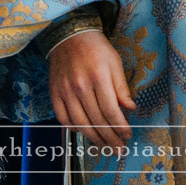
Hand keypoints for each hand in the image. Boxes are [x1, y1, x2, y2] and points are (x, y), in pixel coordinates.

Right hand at [49, 29, 136, 149]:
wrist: (69, 35)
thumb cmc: (96, 48)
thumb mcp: (115, 62)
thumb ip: (121, 87)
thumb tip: (130, 108)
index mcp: (98, 78)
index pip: (111, 111)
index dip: (120, 127)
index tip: (128, 136)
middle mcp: (80, 87)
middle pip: (97, 121)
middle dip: (111, 138)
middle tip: (119, 149)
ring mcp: (65, 91)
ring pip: (81, 124)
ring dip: (94, 139)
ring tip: (105, 146)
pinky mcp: (54, 93)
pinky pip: (63, 118)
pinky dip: (74, 129)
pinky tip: (84, 133)